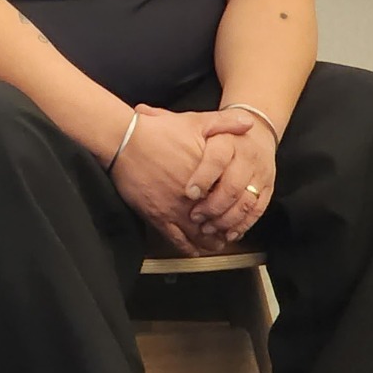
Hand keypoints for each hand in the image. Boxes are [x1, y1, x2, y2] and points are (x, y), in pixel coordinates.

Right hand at [109, 105, 231, 253]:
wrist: (124, 141)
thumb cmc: (157, 132)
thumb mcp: (194, 122)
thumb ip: (224, 123)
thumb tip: (248, 122)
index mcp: (209, 179)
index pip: (232, 202)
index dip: (238, 210)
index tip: (238, 212)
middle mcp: (196, 200)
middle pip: (220, 223)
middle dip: (226, 230)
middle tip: (228, 233)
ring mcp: (176, 211)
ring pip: (201, 237)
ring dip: (210, 242)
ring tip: (213, 243)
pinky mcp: (157, 217)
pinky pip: (177, 241)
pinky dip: (188, 248)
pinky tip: (192, 249)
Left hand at [182, 110, 276, 246]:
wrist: (256, 133)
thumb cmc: (217, 133)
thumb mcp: (195, 123)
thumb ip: (169, 119)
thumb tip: (140, 110)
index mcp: (228, 140)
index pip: (217, 159)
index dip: (203, 178)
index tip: (188, 193)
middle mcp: (246, 157)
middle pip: (233, 186)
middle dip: (213, 205)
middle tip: (195, 218)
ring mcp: (259, 174)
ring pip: (246, 202)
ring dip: (227, 219)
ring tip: (208, 229)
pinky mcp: (268, 188)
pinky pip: (258, 210)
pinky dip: (244, 223)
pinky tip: (229, 232)